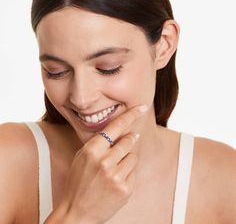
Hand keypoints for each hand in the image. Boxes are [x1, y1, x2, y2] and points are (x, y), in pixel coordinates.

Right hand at [57, 105, 147, 223]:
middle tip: (126, 143)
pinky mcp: (125, 190)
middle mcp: (105, 161)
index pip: (116, 127)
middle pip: (129, 141)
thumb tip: (121, 132)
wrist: (76, 213)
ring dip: (127, 159)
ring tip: (114, 169)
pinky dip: (127, 174)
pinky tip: (116, 181)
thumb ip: (99, 143)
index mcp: (92, 150)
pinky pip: (133, 173)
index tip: (142, 107)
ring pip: (133, 156)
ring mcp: (116, 176)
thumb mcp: (82, 157)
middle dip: (129, 140)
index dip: (130, 115)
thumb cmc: (78, 182)